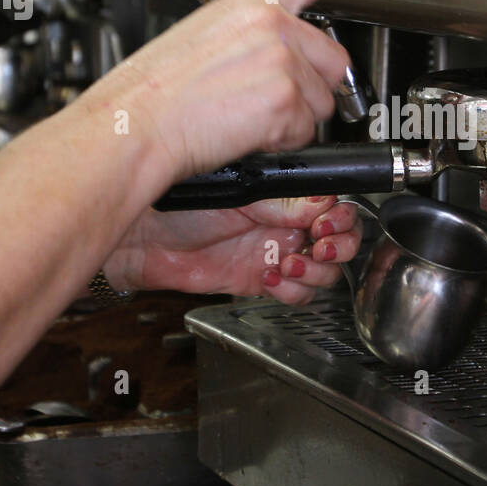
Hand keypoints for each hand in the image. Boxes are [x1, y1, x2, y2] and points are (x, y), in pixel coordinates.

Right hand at [80, 0, 383, 187]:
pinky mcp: (285, 97)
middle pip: (332, 56)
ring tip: (247, 118)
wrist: (134, 125)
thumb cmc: (153, 94)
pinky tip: (246, 133)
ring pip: (323, 98)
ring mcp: (281, 59)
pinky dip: (283, 140)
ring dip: (295, 117)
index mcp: (246, 3)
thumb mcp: (201, 39)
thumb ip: (249, 36)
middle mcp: (270, 24)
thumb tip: (279, 53)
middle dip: (313, 86)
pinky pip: (307, 128)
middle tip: (268, 102)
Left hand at [101, 194, 362, 304]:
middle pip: (341, 239)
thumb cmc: (180, 202)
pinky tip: (272, 276)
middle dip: (339, 245)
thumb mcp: (241, 192)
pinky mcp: (261, 280)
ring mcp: (275, 251)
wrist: (145, 238)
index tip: (325, 223)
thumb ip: (284, 199)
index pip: (335, 204)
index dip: (340, 218)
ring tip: (289, 262)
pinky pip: (299, 293)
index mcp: (286, 193)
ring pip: (325, 270)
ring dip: (316, 271)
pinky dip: (294, 290)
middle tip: (319, 245)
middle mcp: (286, 222)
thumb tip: (323, 203)